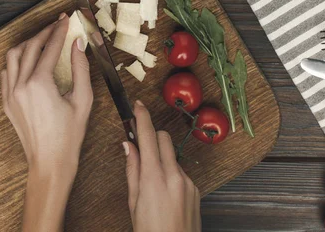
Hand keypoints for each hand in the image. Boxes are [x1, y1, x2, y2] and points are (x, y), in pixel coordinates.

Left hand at [1, 13, 92, 231]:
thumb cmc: (69, 134)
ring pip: (13, 57)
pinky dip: (16, 61)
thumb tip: (79, 44)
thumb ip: (80, 68)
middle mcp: (21, 85)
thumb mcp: (83, 99)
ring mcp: (10, 94)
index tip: (67, 21)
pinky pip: (6, 73)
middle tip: (57, 26)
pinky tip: (28, 61)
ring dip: (28, 44)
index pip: (50, 47)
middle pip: (30, 47)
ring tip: (43, 41)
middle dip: (44, 33)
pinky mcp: (6, 102)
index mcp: (40, 83)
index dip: (59, 31)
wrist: (50, 162)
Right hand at [124, 101, 200, 231]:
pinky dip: (171, 174)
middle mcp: (174, 176)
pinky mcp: (196, 190)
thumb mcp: (133, 201)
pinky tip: (164, 193)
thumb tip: (128, 146)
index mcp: (154, 178)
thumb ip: (132, 170)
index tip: (138, 105)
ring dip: (161, 158)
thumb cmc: (150, 231)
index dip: (142, 117)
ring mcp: (187, 182)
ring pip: (172, 156)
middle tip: (140, 146)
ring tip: (151, 182)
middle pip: (164, 138)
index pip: (148, 136)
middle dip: (152, 137)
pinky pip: (181, 172)